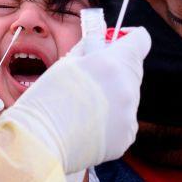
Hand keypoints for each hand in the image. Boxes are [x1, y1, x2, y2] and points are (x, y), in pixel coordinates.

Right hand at [0, 27, 150, 173]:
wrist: (41, 142)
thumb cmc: (46, 99)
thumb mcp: (65, 63)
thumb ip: (89, 49)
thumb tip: (101, 39)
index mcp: (111, 63)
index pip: (141, 40)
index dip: (128, 39)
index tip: (116, 44)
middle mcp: (126, 87)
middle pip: (132, 70)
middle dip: (115, 71)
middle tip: (88, 81)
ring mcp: (129, 113)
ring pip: (127, 97)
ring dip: (112, 97)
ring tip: (83, 109)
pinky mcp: (127, 135)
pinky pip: (124, 121)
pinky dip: (111, 121)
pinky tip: (88, 126)